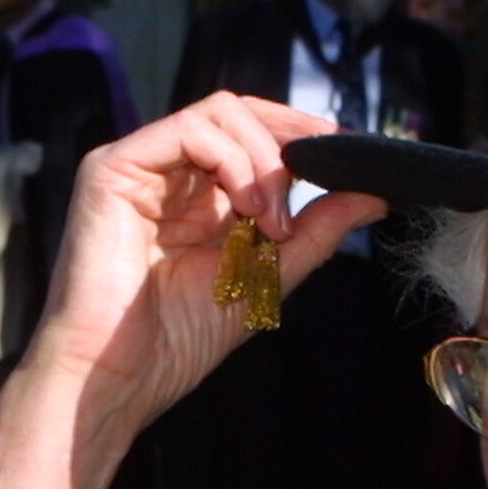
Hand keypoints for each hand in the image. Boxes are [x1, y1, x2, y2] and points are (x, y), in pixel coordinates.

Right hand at [15, 94, 387, 447]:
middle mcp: (165, 174)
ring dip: (264, 160)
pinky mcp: (112, 168)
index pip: (251, 133)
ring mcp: (137, 167)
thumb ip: (317, 232)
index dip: (299, 136)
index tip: (342, 158)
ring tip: (272, 222)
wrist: (121, 376)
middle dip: (289, 142)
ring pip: (218, 113)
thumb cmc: (178, 341)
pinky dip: (233, 160)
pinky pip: (188, 130)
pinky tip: (247, 209)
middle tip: (312, 189)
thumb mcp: (268, 278)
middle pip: (238, 111)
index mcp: (194, 196)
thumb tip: (375, 194)